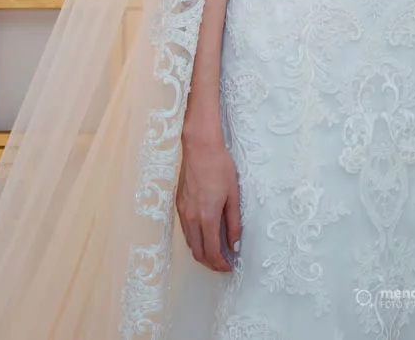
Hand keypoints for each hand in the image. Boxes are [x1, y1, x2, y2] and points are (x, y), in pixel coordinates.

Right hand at [176, 128, 241, 271]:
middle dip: (210, 263)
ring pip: (190, 243)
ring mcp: (183, 212)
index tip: (230, 267)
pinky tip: (205, 236)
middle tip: (223, 265)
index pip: (212, 251)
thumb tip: (235, 245)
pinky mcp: (179, 205)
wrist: (200, 147)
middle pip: (198, 252)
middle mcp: (191, 218)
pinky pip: (185, 230)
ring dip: (202, 253)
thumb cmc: (220, 167)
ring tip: (217, 253)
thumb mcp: (233, 195)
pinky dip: (195, 240)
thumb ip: (234, 223)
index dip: (220, 264)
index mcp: (207, 217)